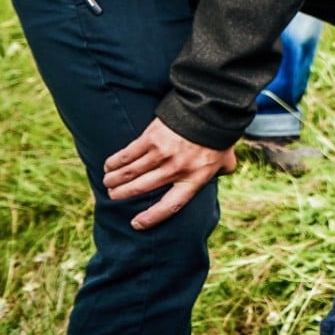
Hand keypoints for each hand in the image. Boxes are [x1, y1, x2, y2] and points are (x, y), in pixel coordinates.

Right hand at [104, 117, 236, 229]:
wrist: (211, 110)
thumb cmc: (219, 137)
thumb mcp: (226, 160)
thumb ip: (222, 171)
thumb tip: (221, 176)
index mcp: (194, 179)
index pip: (170, 206)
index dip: (152, 217)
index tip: (136, 224)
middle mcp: (175, 169)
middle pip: (141, 189)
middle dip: (122, 194)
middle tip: (113, 195)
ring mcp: (162, 154)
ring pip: (130, 173)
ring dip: (114, 179)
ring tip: (108, 182)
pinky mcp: (151, 138)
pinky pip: (127, 155)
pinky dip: (115, 162)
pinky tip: (108, 166)